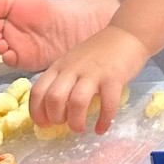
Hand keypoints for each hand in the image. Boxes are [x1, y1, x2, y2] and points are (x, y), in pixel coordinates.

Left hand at [30, 26, 147, 133]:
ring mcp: (94, 73)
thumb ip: (62, 80)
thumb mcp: (72, 62)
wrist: (127, 34)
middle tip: (64, 123)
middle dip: (56, 118)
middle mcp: (73, 69)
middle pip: (54, 98)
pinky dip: (103, 121)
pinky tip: (102, 128)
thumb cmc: (98, 52)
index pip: (38, 91)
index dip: (37, 112)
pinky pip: (107, 104)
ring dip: (76, 121)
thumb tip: (52, 110)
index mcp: (59, 66)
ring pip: (77, 102)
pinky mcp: (114, 78)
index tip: (45, 124)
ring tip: (80, 127)